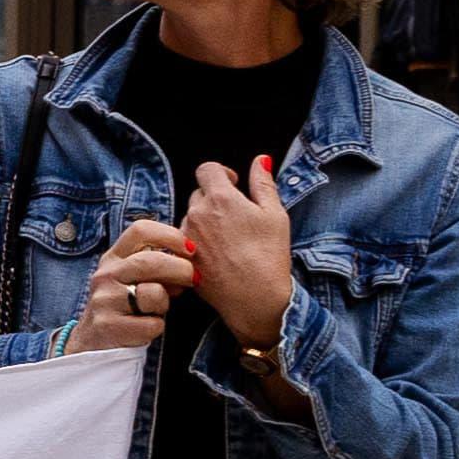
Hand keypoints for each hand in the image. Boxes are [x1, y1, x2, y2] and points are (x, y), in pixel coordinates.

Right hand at [71, 216, 193, 354]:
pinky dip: (156, 328)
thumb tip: (190, 260)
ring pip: (153, 293)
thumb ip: (157, 265)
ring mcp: (105, 300)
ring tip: (155, 310)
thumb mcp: (133, 278)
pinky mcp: (109, 326)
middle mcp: (106, 275)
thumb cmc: (125, 306)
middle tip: (194, 279)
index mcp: (114, 257)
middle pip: (151, 261)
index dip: (171, 235)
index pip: (141, 230)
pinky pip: (151, 324)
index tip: (190, 249)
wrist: (91, 341)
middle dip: (181, 269)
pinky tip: (144, 329)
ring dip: (165, 304)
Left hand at [183, 155, 296, 351]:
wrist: (255, 298)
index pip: (207, 169)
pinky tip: (219, 256)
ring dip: (206, 221)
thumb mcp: (275, 214)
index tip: (234, 183)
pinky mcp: (183, 257)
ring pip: (191, 217)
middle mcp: (197, 213)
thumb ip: (264, 183)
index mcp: (220, 198)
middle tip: (236, 216)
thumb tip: (260, 159)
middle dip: (215, 198)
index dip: (221, 173)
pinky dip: (199, 242)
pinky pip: (186, 240)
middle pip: (199, 193)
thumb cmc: (269, 255)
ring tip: (229, 240)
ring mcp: (187, 236)